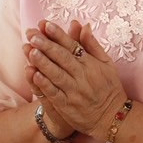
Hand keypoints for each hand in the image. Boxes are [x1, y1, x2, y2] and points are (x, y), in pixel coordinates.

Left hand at [24, 19, 126, 135]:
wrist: (112, 117)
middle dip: (46, 45)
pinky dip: (44, 84)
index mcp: (90, 63)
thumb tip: (84, 26)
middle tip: (32, 35)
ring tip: (30, 50)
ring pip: (56, 74)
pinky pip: (54, 93)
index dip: (58, 35)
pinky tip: (34, 75)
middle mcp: (82, 75)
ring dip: (43, 62)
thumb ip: (93, 45)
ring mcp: (74, 91)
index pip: (72, 46)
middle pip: (62, 57)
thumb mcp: (106, 63)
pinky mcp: (67, 106)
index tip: (46, 25)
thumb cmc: (109, 88)